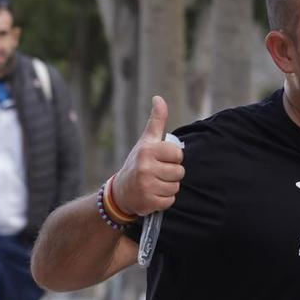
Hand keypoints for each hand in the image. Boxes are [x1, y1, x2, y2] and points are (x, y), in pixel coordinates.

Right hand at [111, 95, 184, 217]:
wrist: (119, 192)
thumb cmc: (137, 163)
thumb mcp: (146, 141)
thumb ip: (156, 120)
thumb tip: (159, 98)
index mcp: (147, 150)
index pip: (178, 155)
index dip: (172, 159)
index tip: (160, 160)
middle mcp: (145, 167)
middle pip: (179, 172)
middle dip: (171, 174)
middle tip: (157, 174)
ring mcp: (146, 185)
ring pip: (175, 187)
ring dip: (168, 188)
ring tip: (154, 184)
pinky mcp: (148, 202)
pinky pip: (169, 201)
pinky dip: (163, 200)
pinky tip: (153, 195)